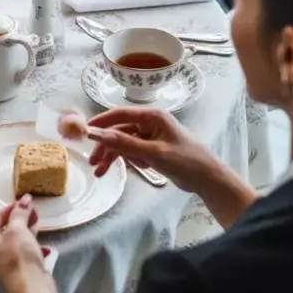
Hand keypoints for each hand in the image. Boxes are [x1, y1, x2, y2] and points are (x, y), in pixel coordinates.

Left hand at [0, 195, 61, 292]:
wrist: (30, 286)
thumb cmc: (18, 255)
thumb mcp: (18, 229)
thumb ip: (20, 213)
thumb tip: (24, 199)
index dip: (9, 208)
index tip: (24, 202)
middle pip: (5, 229)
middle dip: (19, 218)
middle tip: (32, 210)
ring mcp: (5, 262)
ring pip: (15, 241)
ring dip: (27, 231)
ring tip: (38, 223)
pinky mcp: (18, 270)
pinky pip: (24, 253)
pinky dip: (32, 247)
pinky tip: (43, 247)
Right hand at [88, 107, 222, 192]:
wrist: (208, 178)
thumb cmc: (185, 160)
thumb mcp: (154, 153)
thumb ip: (127, 144)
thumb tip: (102, 136)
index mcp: (152, 116)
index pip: (120, 114)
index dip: (101, 121)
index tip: (85, 130)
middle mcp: (149, 123)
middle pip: (119, 131)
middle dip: (106, 147)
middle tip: (92, 162)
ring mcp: (151, 136)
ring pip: (124, 143)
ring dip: (113, 157)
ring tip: (101, 173)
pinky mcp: (153, 149)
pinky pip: (133, 151)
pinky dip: (127, 160)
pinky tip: (132, 170)